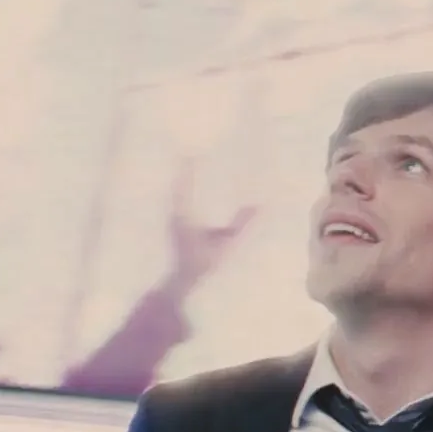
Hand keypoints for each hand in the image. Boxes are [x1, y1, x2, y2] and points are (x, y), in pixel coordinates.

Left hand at [166, 160, 257, 281]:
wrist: (183, 279)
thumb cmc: (206, 262)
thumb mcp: (227, 242)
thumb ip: (243, 223)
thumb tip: (261, 205)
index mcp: (185, 215)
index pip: (186, 186)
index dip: (189, 168)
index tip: (192, 152)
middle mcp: (175, 213)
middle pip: (178, 185)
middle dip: (185, 169)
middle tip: (190, 152)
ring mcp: (171, 218)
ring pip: (175, 192)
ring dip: (182, 178)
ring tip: (188, 163)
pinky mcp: (173, 223)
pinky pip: (176, 200)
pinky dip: (183, 189)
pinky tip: (188, 186)